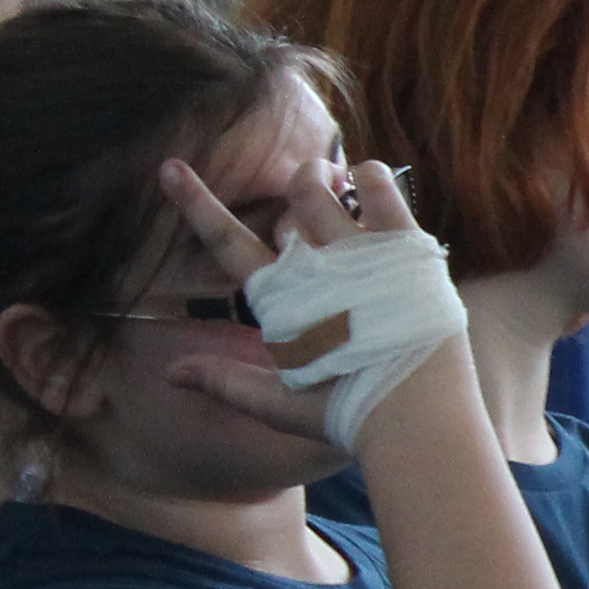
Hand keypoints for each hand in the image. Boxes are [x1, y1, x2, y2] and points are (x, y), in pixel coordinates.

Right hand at [145, 150, 423, 436]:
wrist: (417, 420)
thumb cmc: (349, 415)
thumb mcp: (280, 405)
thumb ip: (225, 382)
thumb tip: (170, 374)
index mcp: (281, 300)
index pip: (227, 242)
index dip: (196, 203)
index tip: (171, 168)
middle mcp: (317, 268)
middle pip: (297, 196)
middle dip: (303, 181)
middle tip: (315, 182)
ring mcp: (362, 255)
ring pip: (335, 187)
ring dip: (334, 177)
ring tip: (343, 179)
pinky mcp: (407, 251)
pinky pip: (384, 193)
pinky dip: (373, 177)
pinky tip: (369, 176)